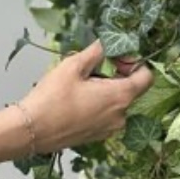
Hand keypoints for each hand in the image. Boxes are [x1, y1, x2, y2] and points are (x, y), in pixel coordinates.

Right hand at [22, 40, 153, 152]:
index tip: (115, 58)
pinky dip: (99, 105)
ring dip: (106, 90)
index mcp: (121, 96)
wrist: (32, 130)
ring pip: (117, 103)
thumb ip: (96, 52)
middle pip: (131, 89)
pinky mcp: (98, 136)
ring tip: (82, 84)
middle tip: (93, 68)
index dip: (135, 63)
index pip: (147, 77)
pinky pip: (107, 115)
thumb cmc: (53, 97)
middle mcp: (121, 115)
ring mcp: (110, 129)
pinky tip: (77, 100)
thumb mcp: (74, 66)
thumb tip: (108, 42)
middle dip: (117, 75)